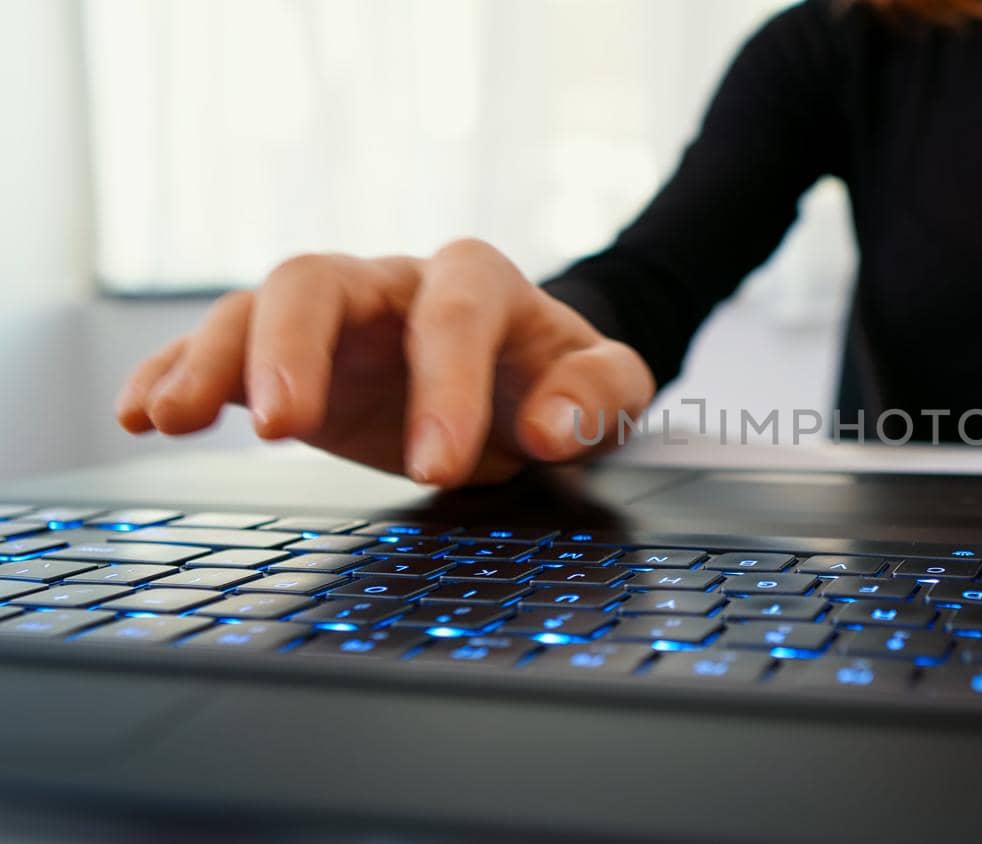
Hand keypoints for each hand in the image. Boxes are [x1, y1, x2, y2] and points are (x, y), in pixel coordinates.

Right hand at [116, 238, 655, 485]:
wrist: (522, 376)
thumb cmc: (557, 377)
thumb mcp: (604, 383)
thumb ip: (597, 395)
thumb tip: (554, 427)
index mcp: (476, 282)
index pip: (452, 317)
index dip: (444, 388)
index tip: (436, 466)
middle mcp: (390, 284)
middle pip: (318, 280)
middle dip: (294, 348)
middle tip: (284, 428)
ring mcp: (331, 317)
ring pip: (254, 307)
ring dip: (211, 358)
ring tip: (174, 417)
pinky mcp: (288, 356)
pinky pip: (219, 349)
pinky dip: (175, 373)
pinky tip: (141, 412)